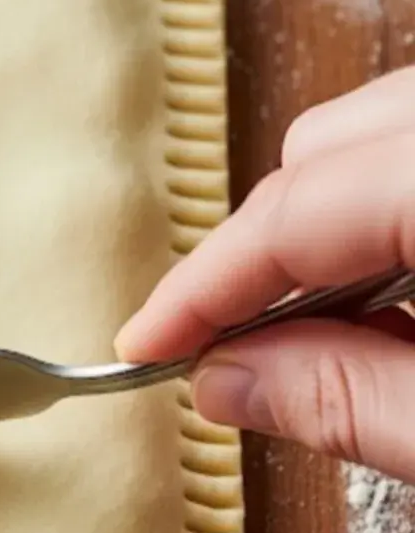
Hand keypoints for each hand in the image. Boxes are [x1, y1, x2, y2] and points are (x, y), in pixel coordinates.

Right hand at [116, 65, 414, 482]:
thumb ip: (353, 401)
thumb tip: (227, 380)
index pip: (294, 217)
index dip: (200, 290)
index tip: (143, 346)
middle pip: (322, 149)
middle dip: (260, 251)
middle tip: (236, 348)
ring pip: (375, 130)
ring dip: (327, 224)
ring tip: (333, 326)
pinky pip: (414, 142)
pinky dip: (388, 202)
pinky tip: (406, 285)